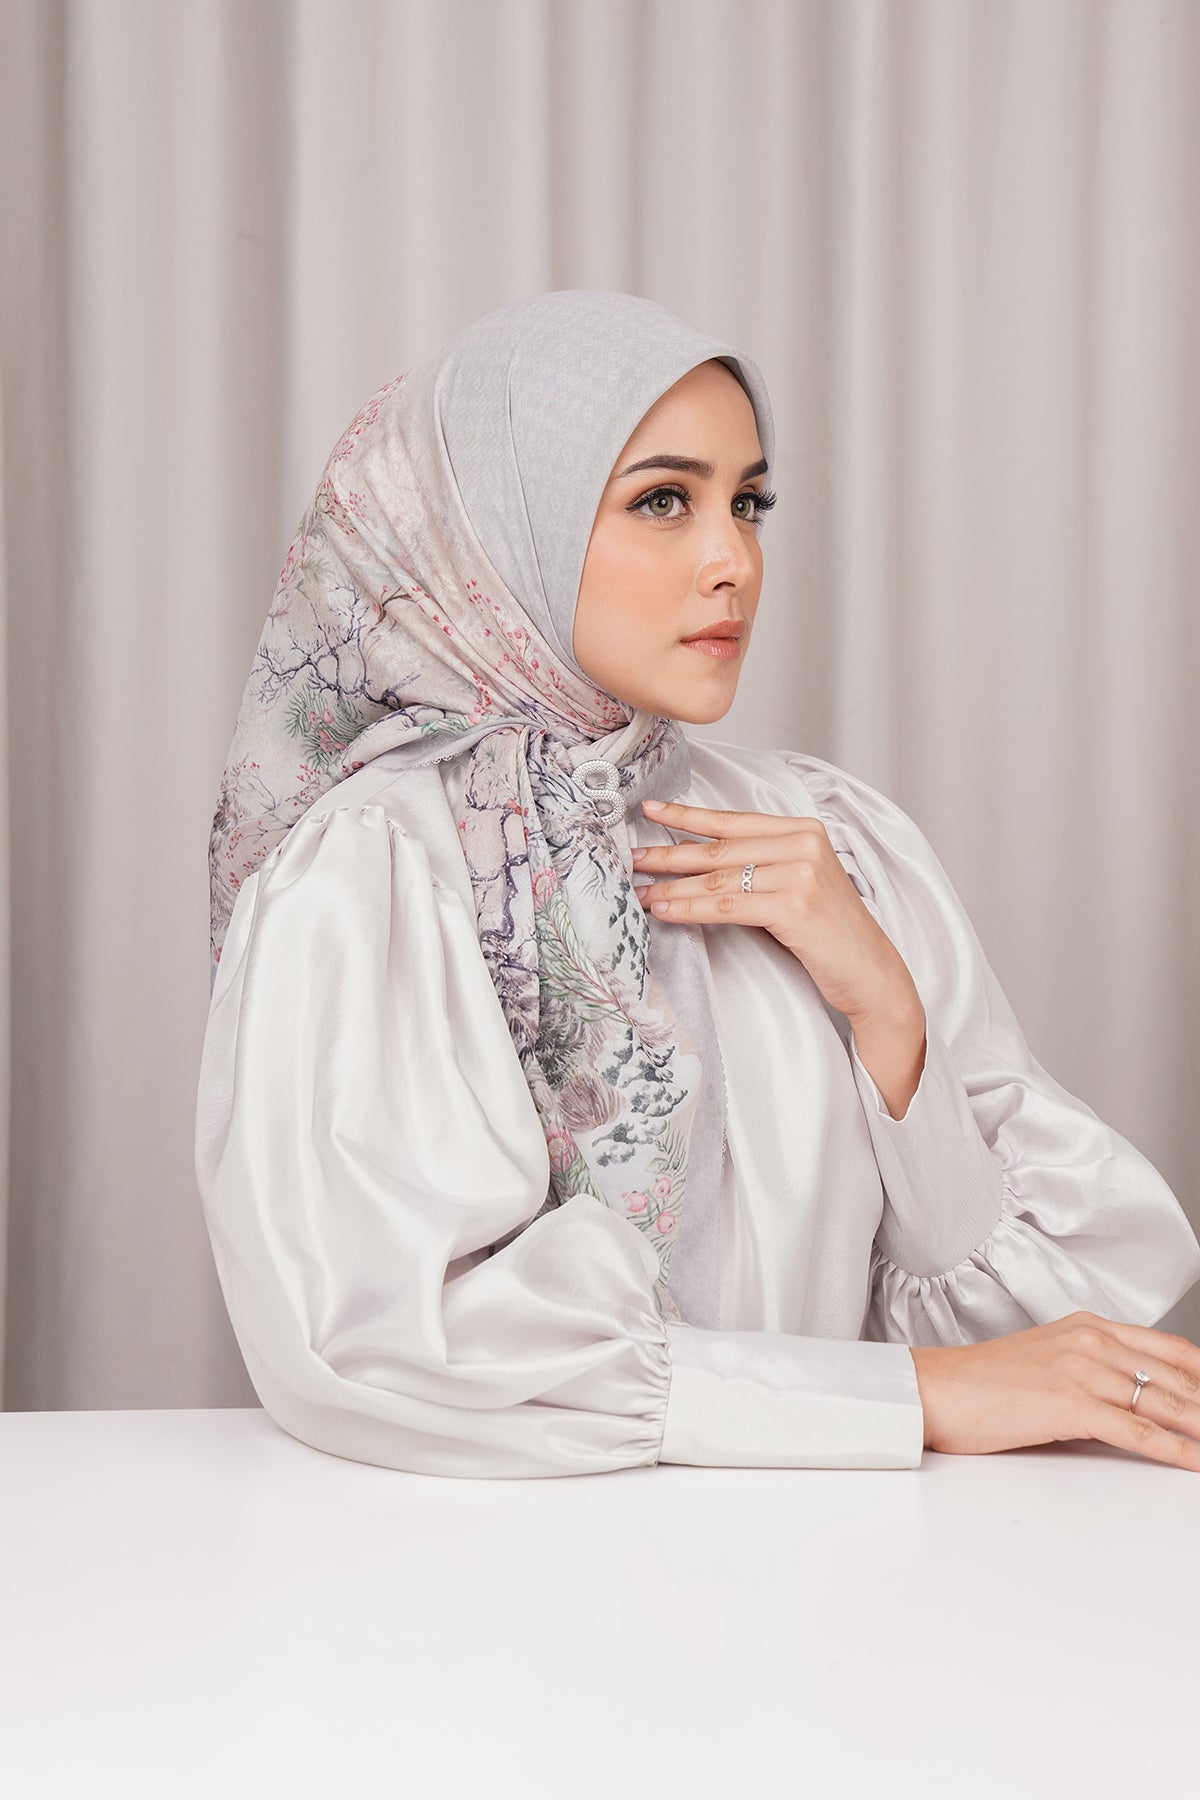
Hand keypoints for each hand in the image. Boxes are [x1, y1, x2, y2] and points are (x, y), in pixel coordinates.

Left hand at [631, 798, 919, 1028]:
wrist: (870, 972)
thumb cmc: (829, 932)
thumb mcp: (798, 884)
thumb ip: (762, 864)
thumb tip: (698, 859)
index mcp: (803, 830)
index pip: (733, 820)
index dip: (687, 816)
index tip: (650, 811)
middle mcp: (803, 844)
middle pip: (720, 849)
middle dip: (670, 854)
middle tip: (633, 859)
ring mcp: (801, 873)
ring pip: (719, 878)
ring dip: (673, 886)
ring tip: (641, 893)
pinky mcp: (795, 905)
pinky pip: (728, 905)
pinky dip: (692, 907)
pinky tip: (667, 910)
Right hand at [909, 1312, 1199, 1471]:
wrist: (935, 1389)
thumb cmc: (981, 1383)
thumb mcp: (1047, 1361)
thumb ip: (1092, 1371)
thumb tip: (1134, 1405)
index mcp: (1088, 1326)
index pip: (1172, 1349)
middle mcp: (1091, 1340)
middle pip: (1177, 1378)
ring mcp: (1082, 1369)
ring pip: (1166, 1404)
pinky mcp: (1070, 1402)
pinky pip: (1139, 1432)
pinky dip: (1175, 1451)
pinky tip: (1194, 1461)